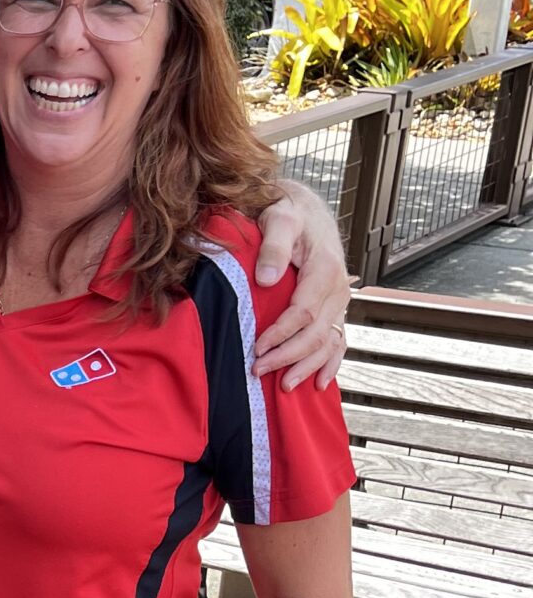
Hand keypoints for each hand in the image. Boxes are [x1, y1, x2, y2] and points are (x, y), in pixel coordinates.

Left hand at [252, 182, 349, 389]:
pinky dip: (331, 363)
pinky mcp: (335, 308)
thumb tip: (266, 279)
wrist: (306, 211)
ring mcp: (340, 300)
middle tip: (259, 372)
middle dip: (288, 356)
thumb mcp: (278, 220)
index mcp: (325, 269)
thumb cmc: (288, 214)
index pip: (303, 312)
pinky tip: (319, 383)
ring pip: (329, 341)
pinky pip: (338, 340)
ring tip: (286, 386)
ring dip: (308, 366)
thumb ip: (273, 247)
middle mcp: (338, 288)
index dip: (280, 334)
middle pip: (316, 332)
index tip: (257, 349)